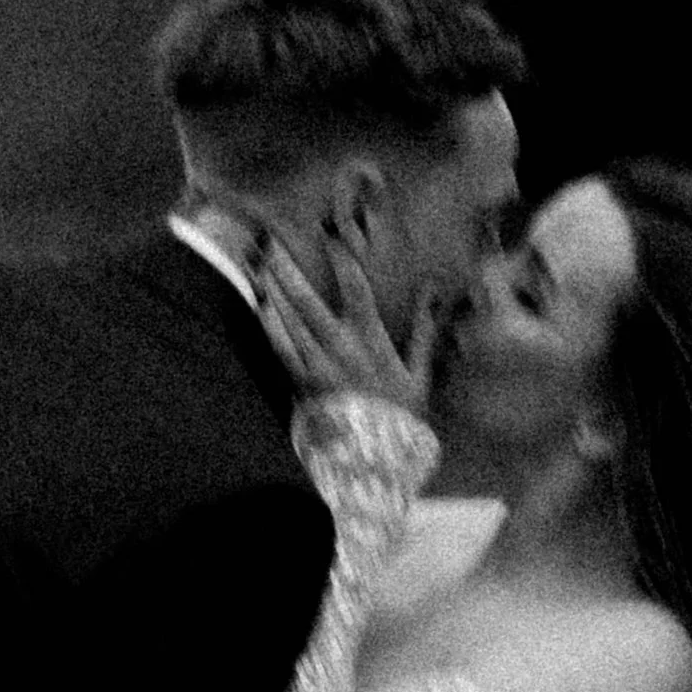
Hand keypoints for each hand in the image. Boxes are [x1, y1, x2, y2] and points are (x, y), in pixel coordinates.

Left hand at [248, 216, 439, 421]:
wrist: (373, 457)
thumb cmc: (399, 415)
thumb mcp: (418, 374)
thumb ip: (423, 332)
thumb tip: (433, 294)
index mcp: (370, 340)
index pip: (355, 289)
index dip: (341, 259)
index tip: (329, 233)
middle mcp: (339, 347)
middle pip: (307, 299)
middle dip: (287, 267)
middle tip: (272, 241)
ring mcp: (315, 365)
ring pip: (287, 319)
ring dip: (272, 289)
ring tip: (259, 263)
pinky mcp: (300, 382)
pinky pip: (279, 347)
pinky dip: (268, 324)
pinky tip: (259, 304)